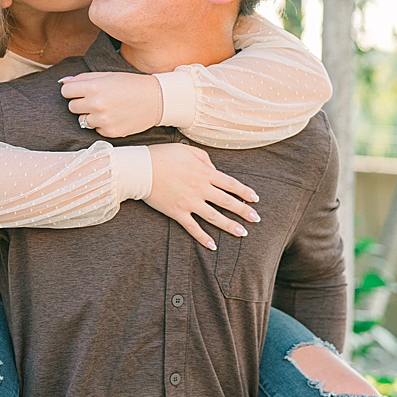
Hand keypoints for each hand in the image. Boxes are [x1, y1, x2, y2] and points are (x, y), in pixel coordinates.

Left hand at [60, 72, 163, 136]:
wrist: (157, 99)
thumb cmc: (132, 84)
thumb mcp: (108, 75)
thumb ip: (83, 78)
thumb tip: (62, 82)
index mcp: (94, 87)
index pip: (66, 92)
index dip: (73, 91)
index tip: (82, 91)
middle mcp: (97, 104)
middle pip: (72, 107)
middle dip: (81, 103)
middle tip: (96, 99)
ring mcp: (103, 120)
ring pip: (82, 121)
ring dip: (90, 115)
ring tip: (107, 109)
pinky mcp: (110, 132)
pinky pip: (96, 129)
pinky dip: (102, 124)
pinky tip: (115, 117)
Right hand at [145, 144, 259, 249]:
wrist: (141, 168)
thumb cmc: (162, 155)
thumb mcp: (186, 150)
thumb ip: (203, 158)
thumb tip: (213, 168)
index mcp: (205, 172)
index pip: (231, 184)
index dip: (244, 192)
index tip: (255, 199)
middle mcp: (201, 188)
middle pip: (227, 202)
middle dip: (244, 211)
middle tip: (256, 219)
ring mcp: (189, 202)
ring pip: (214, 217)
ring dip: (229, 226)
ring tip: (242, 233)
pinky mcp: (177, 212)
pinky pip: (193, 227)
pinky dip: (203, 237)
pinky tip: (212, 245)